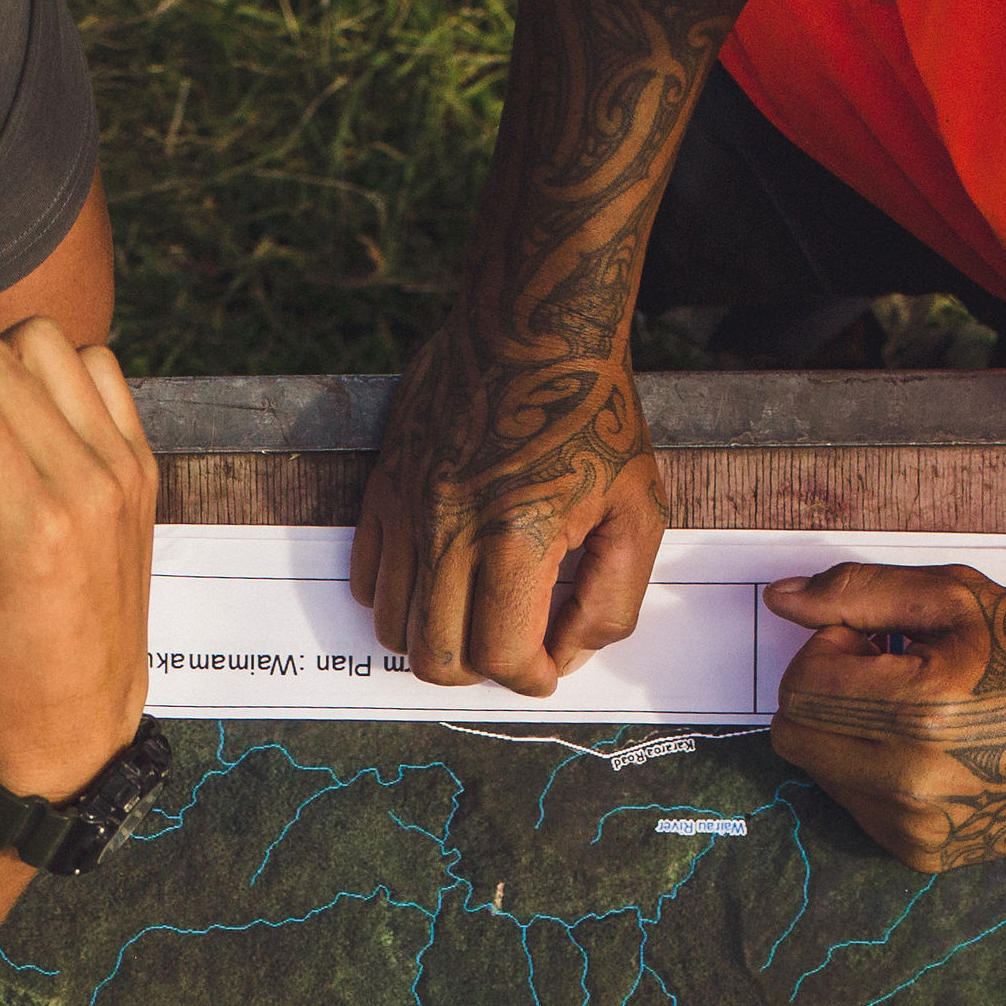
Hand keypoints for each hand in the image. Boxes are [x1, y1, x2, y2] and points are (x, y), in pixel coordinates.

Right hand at [0, 318, 156, 799]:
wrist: (73, 711)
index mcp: (32, 520)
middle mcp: (88, 485)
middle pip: (4, 351)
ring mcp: (123, 469)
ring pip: (51, 343)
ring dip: (8, 369)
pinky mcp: (140, 463)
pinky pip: (95, 366)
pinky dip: (57, 379)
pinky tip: (30, 430)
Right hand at [349, 315, 662, 693]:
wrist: (530, 326)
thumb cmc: (591, 415)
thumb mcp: (637, 511)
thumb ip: (610, 599)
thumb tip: (567, 654)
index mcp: (518, 538)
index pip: (502, 656)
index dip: (532, 678)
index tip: (548, 667)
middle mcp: (450, 530)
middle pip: (437, 658)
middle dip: (480, 673)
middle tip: (512, 650)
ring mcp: (408, 509)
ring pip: (393, 628)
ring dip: (437, 642)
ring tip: (476, 618)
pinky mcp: (384, 487)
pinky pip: (368, 579)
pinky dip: (398, 600)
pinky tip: (439, 581)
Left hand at [766, 565, 1005, 870]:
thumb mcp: (957, 599)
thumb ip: (859, 592)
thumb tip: (778, 600)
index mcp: (921, 710)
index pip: (800, 684)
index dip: (828, 650)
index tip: (877, 643)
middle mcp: (910, 778)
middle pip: (793, 733)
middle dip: (825, 693)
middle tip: (887, 674)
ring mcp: (912, 824)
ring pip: (819, 770)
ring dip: (848, 733)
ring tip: (916, 713)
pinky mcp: (918, 851)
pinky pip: (853, 803)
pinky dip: (873, 770)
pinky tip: (929, 751)